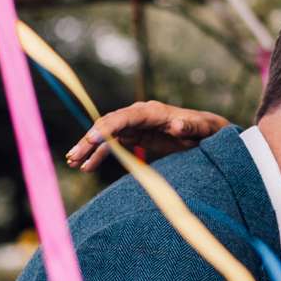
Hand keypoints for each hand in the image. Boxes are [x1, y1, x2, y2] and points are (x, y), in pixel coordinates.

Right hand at [65, 101, 230, 171]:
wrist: (206, 132)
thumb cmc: (205, 129)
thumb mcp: (201, 129)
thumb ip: (188, 126)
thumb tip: (176, 125)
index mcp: (152, 112)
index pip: (123, 118)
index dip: (106, 128)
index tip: (91, 139)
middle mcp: (139, 116)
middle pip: (108, 125)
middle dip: (90, 140)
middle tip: (73, 156)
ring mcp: (135, 126)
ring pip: (107, 136)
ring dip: (89, 149)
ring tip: (73, 162)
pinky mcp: (135, 136)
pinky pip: (113, 145)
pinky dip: (100, 155)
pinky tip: (87, 167)